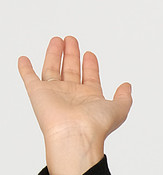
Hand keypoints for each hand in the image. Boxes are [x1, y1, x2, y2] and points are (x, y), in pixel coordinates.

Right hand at [18, 35, 131, 174]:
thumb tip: (127, 86)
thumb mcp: (119, 109)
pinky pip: (30, 78)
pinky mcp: (38, 93)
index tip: (90, 54)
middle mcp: (71, 96)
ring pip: (53, 69)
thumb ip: (124, 98)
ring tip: (58, 40)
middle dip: (72, 54)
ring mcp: (54, 94)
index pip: (90, 78)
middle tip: (71, 40)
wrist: (76, 134)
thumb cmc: (96, 125)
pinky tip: (24, 59)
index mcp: (89, 98)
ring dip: (54, 54)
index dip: (90, 66)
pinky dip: (25, 69)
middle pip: (71, 70)